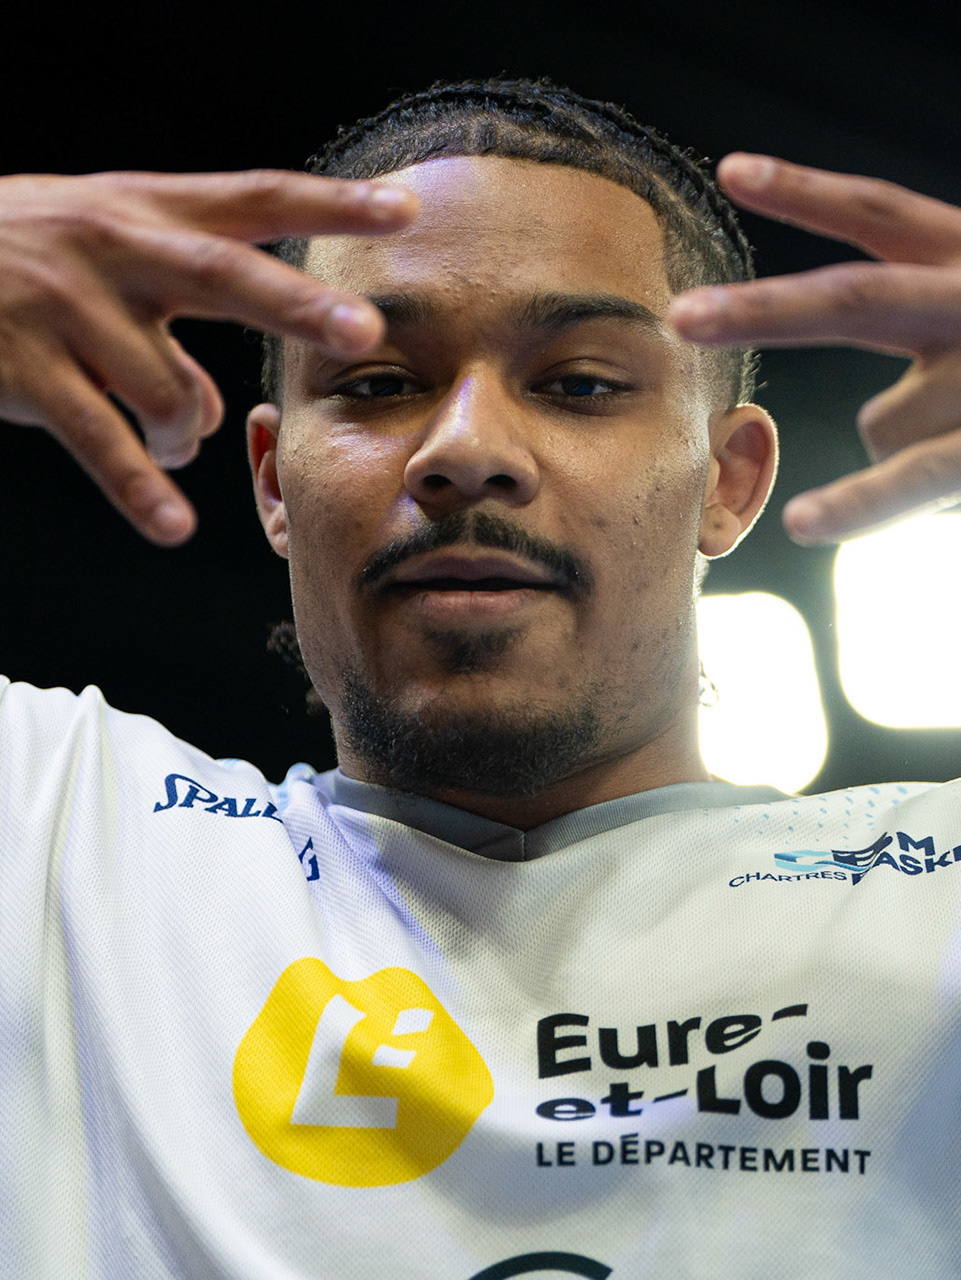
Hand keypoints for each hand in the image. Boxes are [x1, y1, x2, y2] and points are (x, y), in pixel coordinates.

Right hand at [0, 170, 416, 543]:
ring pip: (167, 391)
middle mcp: (111, 247)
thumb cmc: (24, 256)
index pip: (253, 199)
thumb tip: (213, 418)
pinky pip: (101, 442)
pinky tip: (172, 526)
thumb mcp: (104, 254)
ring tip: (166, 443)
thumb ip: (174, 324)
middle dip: (296, 305)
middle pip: (223, 276)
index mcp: (144, 210)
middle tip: (364, 330)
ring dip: (182, 433)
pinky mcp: (23, 369)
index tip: (403, 210)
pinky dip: (140, 490)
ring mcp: (64, 306)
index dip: (329, 204)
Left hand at [669, 154, 960, 542]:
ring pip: (881, 418)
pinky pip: (908, 477)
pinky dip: (857, 503)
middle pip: (856, 298)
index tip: (732, 169)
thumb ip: (930, 347)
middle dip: (766, 309)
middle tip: (680, 315)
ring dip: (902, 444)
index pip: (882, 213)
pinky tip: (809, 522)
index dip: (807, 191)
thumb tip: (871, 421)